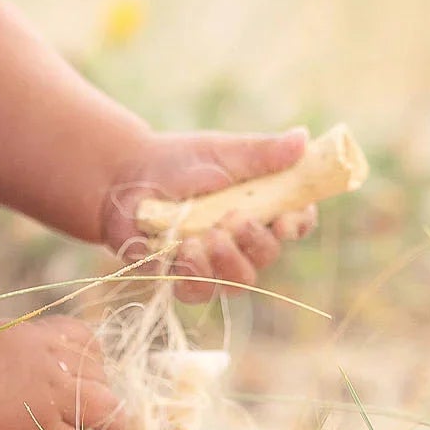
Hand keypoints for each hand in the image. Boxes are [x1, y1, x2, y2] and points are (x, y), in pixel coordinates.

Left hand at [100, 128, 315, 302]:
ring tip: (207, 236)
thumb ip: (261, 152)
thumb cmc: (178, 161)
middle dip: (256, 241)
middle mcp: (243, 240)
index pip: (296, 223)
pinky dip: (195, 274)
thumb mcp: (221, 151)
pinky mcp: (183, 278)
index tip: (287, 221)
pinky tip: (185, 251)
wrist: (126, 174)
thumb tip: (303, 138)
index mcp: (262, 207)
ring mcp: (214, 263)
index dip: (297, 225)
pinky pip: (199, 291)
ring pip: (238, 281)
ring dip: (227, 259)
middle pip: (267, 255)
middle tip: (235, 219)